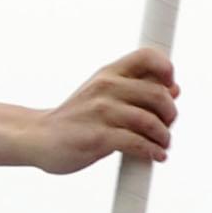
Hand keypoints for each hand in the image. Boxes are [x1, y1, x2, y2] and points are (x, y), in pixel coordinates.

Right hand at [27, 47, 179, 173]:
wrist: (37, 138)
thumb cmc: (74, 118)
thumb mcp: (101, 94)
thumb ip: (134, 89)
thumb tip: (174, 90)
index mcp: (107, 74)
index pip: (147, 57)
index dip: (167, 69)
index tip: (172, 88)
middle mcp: (105, 88)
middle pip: (158, 94)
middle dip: (170, 114)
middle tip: (167, 126)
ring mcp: (101, 112)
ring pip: (151, 121)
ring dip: (163, 137)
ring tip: (162, 145)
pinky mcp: (98, 138)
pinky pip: (138, 143)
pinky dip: (152, 151)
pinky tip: (155, 155)